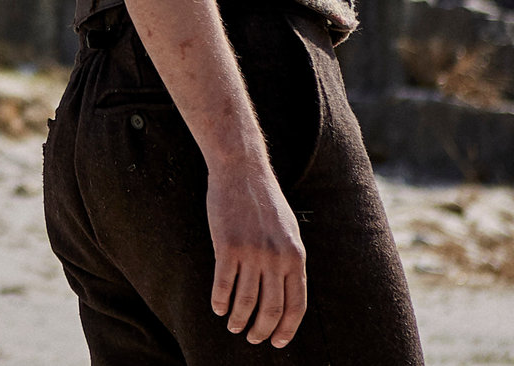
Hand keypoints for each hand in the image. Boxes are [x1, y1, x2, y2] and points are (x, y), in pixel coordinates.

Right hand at [207, 156, 305, 346]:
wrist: (242, 172)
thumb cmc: (265, 202)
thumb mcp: (289, 232)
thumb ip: (289, 261)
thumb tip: (286, 294)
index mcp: (296, 257)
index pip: (296, 306)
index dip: (286, 329)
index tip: (277, 341)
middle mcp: (276, 258)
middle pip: (271, 309)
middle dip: (261, 330)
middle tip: (252, 338)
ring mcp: (252, 253)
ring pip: (246, 301)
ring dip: (238, 319)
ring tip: (232, 325)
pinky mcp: (227, 246)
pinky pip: (223, 284)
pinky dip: (219, 301)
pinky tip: (217, 307)